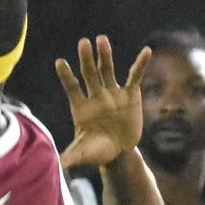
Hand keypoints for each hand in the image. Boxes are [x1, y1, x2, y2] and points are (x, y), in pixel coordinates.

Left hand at [53, 36, 152, 170]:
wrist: (119, 152)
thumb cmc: (97, 151)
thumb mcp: (84, 153)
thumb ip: (72, 156)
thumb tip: (58, 165)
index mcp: (81, 107)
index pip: (72, 88)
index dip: (66, 76)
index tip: (59, 62)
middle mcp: (96, 96)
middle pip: (89, 74)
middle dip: (86, 59)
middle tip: (83, 42)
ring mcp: (113, 93)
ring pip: (108, 70)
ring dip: (105, 55)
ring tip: (101, 39)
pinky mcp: (130, 95)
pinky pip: (135, 77)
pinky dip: (140, 64)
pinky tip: (146, 51)